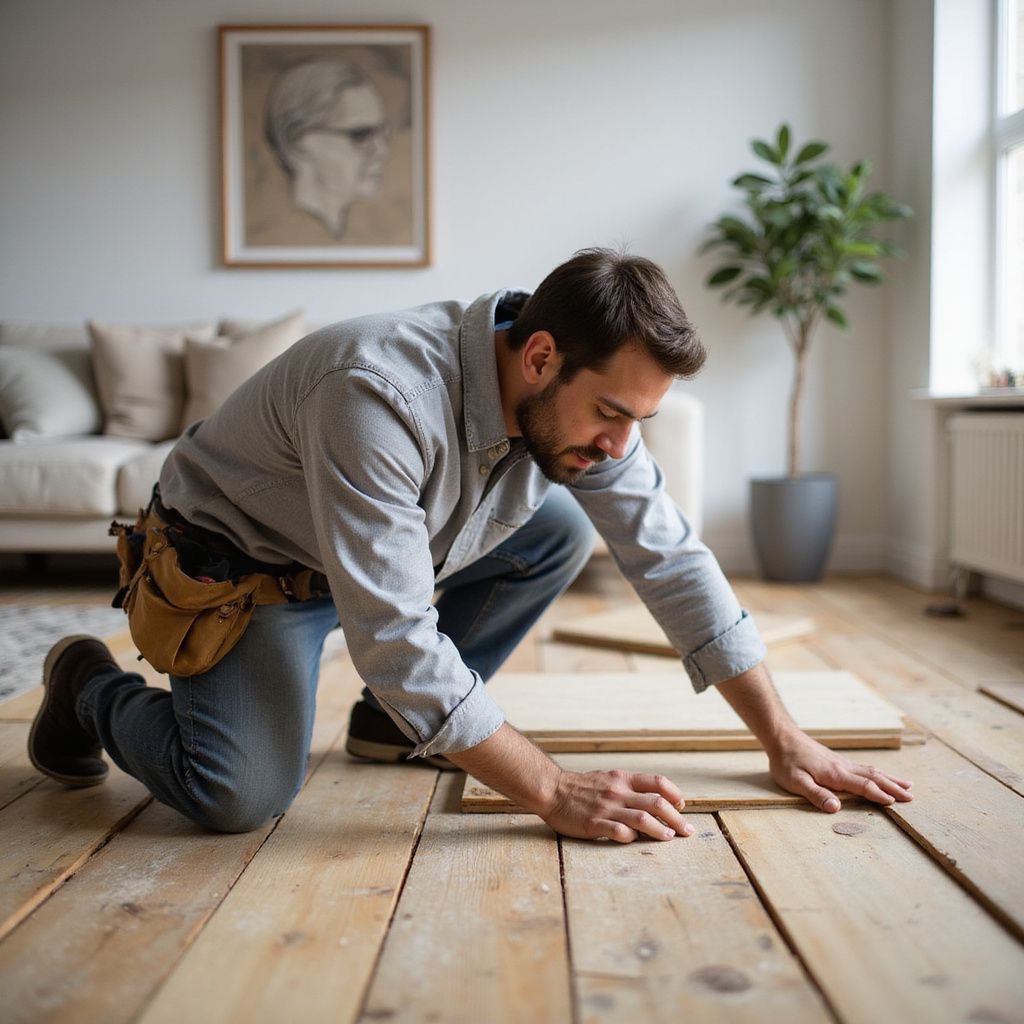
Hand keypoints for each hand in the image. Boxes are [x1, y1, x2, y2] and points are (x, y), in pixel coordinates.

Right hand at [541, 769, 695, 842]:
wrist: (553, 790)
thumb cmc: (582, 787)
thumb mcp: (608, 778)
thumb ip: (629, 787)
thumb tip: (654, 800)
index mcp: (622, 779)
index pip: (657, 782)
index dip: (674, 794)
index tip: (681, 806)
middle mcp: (618, 792)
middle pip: (656, 803)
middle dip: (676, 818)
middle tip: (686, 831)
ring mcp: (606, 808)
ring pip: (642, 819)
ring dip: (660, 830)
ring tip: (670, 838)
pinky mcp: (593, 823)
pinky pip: (618, 832)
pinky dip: (631, 837)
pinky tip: (636, 841)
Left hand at [768, 727, 913, 811]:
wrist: (781, 736)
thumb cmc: (786, 761)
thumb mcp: (795, 781)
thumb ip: (816, 795)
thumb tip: (836, 808)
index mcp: (835, 775)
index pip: (864, 786)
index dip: (880, 795)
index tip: (897, 803)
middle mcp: (843, 767)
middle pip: (874, 777)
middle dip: (893, 787)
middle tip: (912, 797)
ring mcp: (841, 762)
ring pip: (871, 770)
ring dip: (890, 778)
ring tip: (907, 784)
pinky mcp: (837, 760)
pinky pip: (863, 767)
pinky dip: (878, 772)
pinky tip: (880, 775)